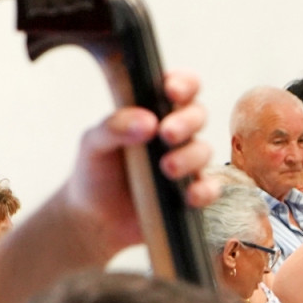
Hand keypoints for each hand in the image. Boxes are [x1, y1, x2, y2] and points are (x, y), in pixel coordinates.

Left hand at [58, 69, 216, 259]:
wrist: (93, 219)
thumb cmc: (95, 171)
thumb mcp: (93, 143)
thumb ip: (114, 126)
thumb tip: (147, 121)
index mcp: (153, 111)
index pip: (180, 87)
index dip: (183, 84)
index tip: (171, 91)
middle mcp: (174, 134)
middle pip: (198, 115)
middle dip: (186, 122)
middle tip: (166, 133)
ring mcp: (185, 163)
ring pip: (204, 151)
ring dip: (189, 157)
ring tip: (166, 168)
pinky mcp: (190, 194)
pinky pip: (210, 189)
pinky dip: (204, 191)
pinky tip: (188, 195)